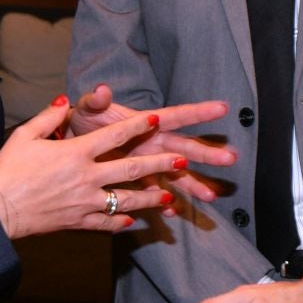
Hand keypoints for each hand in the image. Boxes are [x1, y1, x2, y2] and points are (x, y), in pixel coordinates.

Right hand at [0, 99, 187, 238]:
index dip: (137, 125)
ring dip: (150, 199)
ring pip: (126, 200)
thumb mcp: (25, 135)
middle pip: (132, 169)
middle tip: (182, 160)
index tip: (157, 119)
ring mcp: (85, 202)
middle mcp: (86, 177)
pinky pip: (105, 223)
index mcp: (76, 152)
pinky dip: (120, 223)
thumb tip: (66, 101)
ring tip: (168, 197)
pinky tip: (132, 223)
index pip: (114, 135)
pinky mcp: (78, 222)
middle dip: (160, 164)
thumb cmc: (9, 169)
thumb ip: (50, 117)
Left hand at [69, 83, 235, 203]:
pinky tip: (173, 212)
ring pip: (176, 174)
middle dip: (207, 153)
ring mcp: (148, 162)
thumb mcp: (88, 108)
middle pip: (185, 148)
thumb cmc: (84, 120)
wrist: (71, 141)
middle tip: (231, 158)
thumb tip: (101, 90)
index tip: (222, 107)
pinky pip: (154, 192)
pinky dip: (163, 202)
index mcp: (146, 122)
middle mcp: (152, 143)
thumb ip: (96, 102)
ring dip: (193, 184)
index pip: (176, 116)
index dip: (198, 112)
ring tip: (211, 196)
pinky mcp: (137, 179)